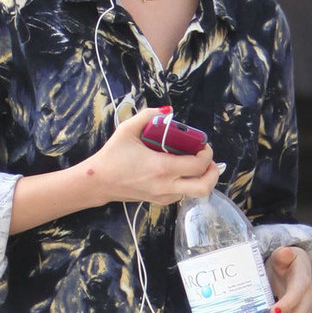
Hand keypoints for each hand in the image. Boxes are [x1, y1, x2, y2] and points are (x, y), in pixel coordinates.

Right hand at [87, 107, 219, 206]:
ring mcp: (163, 196)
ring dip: (201, 179)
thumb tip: (167, 111)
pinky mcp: (159, 201)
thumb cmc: (112, 156)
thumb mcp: (127, 129)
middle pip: (203, 187)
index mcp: (161, 167)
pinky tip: (181, 173)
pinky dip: (187, 185)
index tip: (204, 145)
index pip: (197, 165)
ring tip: (196, 166)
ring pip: (195, 193)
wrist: (98, 182)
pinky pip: (182, 195)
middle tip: (209, 161)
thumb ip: (149, 115)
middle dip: (213, 173)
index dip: (207, 154)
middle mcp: (166, 185)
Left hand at [266, 246, 311, 312]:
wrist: (298, 267)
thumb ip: (283, 255)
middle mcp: (306, 299)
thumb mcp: (283, 255)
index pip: (296, 293)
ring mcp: (304, 311)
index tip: (274, 310)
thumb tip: (285, 251)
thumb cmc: (286, 262)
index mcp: (301, 282)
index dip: (287, 302)